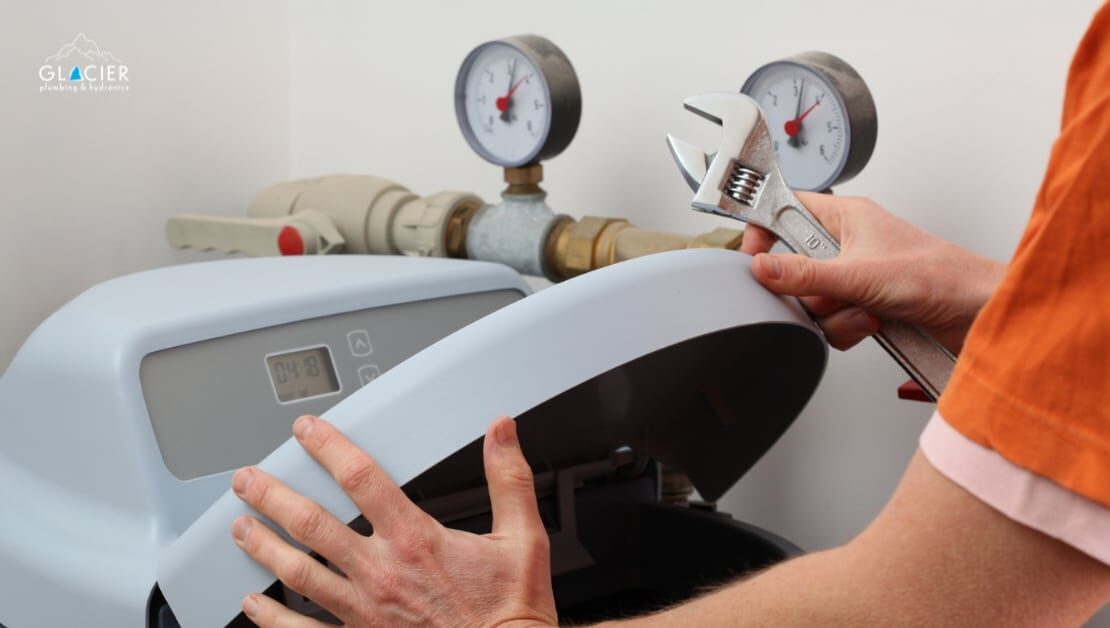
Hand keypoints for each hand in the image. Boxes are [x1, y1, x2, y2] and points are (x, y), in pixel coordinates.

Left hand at [230, 415, 556, 627]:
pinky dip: (272, 618)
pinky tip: (252, 604)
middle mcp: (381, 574)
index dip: (328, 449)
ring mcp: (363, 612)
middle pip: (312, 525)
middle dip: (273, 497)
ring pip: (297, 574)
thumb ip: (508, 479)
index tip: (306, 432)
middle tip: (247, 480)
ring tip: (239, 528)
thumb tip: (501, 432)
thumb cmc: (510, 612)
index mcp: (416, 541)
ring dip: (263, 547)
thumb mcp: (522, 539)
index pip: (361, 480)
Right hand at [741, 192, 1004, 353]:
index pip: (785, 211)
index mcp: (846, 216)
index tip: (754, 256)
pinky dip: (848, 329)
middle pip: (793, 268)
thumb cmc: (941, 275)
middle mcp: (848, 245)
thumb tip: (763, 268)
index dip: (764, 232)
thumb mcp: (861, 274)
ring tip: (866, 311)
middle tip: (829, 292)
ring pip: (811, 301)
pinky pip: (831, 322)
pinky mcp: (864, 306)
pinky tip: (872, 324)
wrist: (978, 313)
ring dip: (835, 315)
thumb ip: (805, 274)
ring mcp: (855, 277)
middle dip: (810, 292)